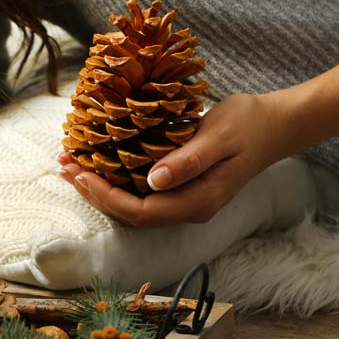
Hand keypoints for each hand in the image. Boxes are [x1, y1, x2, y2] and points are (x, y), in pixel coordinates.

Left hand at [58, 94, 279, 226]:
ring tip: (70, 164)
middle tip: (63, 165)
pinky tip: (97, 162)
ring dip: (99, 187)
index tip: (79, 171)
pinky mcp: (180, 189)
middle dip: (93, 192)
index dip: (105, 196)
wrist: (274, 126)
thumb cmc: (249, 125)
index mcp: (197, 202)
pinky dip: (114, 179)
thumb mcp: (219, 136)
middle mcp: (187, 209)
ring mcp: (183, 201)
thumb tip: (153, 179)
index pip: (140, 211)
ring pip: (131, 205)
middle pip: (129, 214)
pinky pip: (139, 192)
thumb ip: (188, 160)